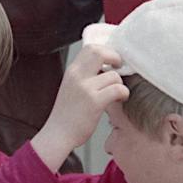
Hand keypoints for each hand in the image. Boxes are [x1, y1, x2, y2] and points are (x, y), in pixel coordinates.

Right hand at [33, 44, 128, 168]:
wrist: (57, 135)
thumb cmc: (67, 115)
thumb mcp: (71, 87)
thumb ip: (84, 75)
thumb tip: (105, 66)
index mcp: (72, 71)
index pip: (91, 48)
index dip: (106, 51)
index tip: (113, 61)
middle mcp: (77, 76)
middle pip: (100, 52)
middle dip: (115, 58)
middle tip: (120, 69)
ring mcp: (85, 88)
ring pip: (113, 74)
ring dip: (120, 83)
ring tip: (118, 92)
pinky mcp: (94, 102)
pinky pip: (117, 89)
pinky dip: (124, 93)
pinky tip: (121, 99)